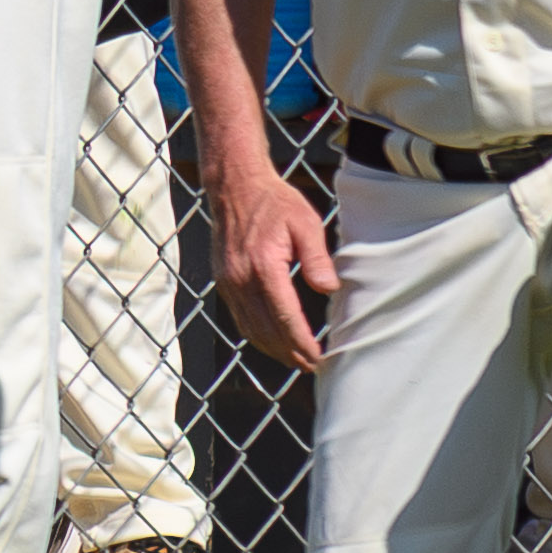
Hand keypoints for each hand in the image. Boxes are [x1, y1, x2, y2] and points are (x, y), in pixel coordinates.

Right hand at [210, 169, 338, 375]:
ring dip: (273, 349)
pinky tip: (272, 340)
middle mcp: (240, 279)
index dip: (303, 343)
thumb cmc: (274, 202)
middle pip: (266, 330)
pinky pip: (239, 318)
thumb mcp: (305, 223)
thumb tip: (329, 288)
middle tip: (312, 366)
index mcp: (263, 267)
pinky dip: (256, 335)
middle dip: (290, 353)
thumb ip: (317, 257)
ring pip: (249, 329)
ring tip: (295, 359)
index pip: (285, 318)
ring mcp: (228, 282)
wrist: (234, 186)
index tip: (320, 358)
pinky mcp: (222, 282)